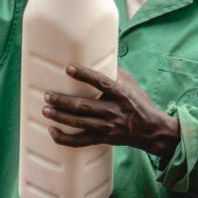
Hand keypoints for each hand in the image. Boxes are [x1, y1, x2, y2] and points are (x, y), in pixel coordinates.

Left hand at [43, 66, 179, 162]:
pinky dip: (65, 139)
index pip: (101, 83)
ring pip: (80, 123)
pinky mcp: (103, 139)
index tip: (68, 68)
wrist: (151, 130)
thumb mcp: (131, 83)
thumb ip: (114, 71)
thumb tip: (96, 56)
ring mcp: (107, 127)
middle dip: (63, 101)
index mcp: (120, 94)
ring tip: (45, 110)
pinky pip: (81, 142)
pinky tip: (52, 131)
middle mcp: (113, 111)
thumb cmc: (138, 102)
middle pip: (84, 106)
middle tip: (47, 94)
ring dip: (60, 117)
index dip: (85, 75)